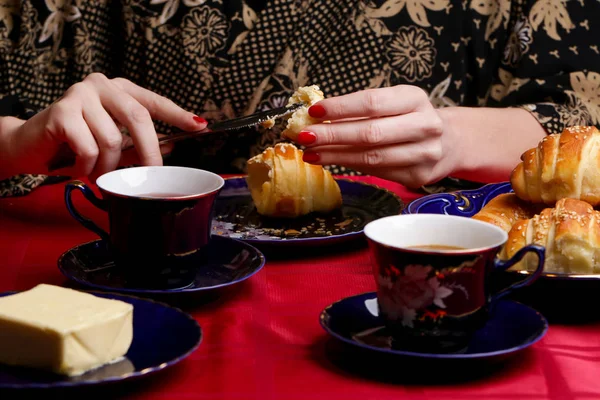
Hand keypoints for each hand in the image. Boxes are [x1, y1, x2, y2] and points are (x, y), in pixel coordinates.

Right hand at [0, 73, 206, 180]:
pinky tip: (78, 168)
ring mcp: (80, 95)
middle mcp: (101, 86)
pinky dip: (87, 167)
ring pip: (112, 140)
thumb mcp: (113, 146)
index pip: (154, 102)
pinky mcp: (62, 111)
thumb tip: (172, 148)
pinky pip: (89, 148)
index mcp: (119, 91)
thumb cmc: (74, 146)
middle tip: (149, 177)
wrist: (27, 147)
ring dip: (107, 167)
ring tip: (97, 174)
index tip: (200, 126)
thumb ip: (138, 145)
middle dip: (148, 153)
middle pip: (139, 118)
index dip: (178, 115)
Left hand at [292, 85, 458, 187]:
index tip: (313, 111)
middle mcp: (425, 125)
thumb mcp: (393, 104)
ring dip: (335, 156)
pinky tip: (330, 162)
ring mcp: (425, 153)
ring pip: (371, 157)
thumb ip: (360, 109)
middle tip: (304, 137)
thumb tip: (315, 117)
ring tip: (310, 153)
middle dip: (332, 135)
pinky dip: (349, 166)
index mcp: (415, 98)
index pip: (372, 103)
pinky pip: (377, 171)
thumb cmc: (409, 118)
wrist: (449, 142)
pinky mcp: (418, 176)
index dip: (340, 108)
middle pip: (370, 133)